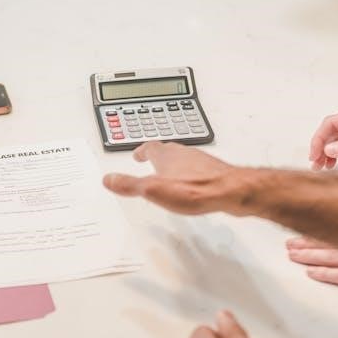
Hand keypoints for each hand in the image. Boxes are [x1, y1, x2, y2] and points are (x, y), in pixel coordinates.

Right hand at [103, 141, 254, 215]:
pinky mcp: (212, 172)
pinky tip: (191, 185)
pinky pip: (197, 169)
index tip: (137, 154)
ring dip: (174, 163)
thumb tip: (108, 179)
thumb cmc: (194, 189)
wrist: (229, 191)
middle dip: (157, 154)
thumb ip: (129, 184)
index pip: (149, 146)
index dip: (141, 150)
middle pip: (166, 149)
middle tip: (151, 158)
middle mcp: (183, 154)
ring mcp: (199, 162)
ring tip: (169, 172)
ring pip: (183, 158)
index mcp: (165, 154)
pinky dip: (190, 174)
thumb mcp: (152, 190)